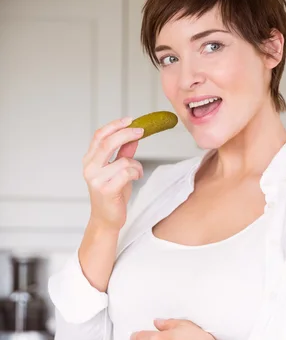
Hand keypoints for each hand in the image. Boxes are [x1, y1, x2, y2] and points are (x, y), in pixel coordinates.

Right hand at [83, 116, 144, 231]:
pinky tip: (136, 177)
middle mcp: (89, 168)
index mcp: (89, 160)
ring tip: (137, 171)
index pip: (99, 136)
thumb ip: (123, 154)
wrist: (106, 220)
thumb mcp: (118, 171)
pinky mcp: (106, 190)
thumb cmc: (112, 196)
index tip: (130, 119)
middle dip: (126, 133)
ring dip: (136, 164)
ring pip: (122, 160)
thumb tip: (133, 137)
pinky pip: (127, 173)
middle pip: (107, 142)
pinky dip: (136, 172)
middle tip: (142, 131)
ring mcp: (96, 179)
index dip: (115, 125)